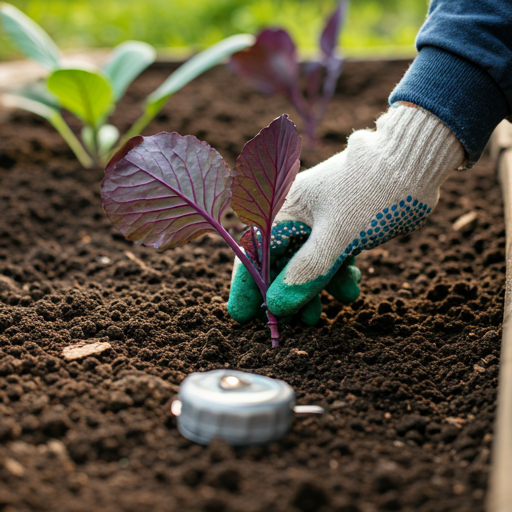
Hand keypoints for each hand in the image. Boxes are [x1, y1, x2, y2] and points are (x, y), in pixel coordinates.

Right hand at [228, 104, 464, 321]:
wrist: (412, 164)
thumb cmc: (370, 193)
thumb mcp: (337, 237)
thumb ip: (306, 272)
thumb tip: (276, 306)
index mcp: (282, 207)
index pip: (252, 251)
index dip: (246, 285)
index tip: (243, 316)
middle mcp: (294, 215)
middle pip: (278, 261)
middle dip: (287, 294)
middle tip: (294, 323)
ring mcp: (318, 222)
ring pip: (306, 264)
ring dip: (316, 291)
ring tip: (327, 313)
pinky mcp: (339, 227)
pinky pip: (330, 258)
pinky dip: (337, 276)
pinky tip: (352, 287)